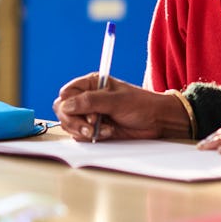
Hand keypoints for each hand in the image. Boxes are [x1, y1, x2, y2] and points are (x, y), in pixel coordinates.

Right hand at [52, 73, 189, 141]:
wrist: (157, 121)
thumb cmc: (141, 104)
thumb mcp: (117, 101)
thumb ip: (90, 102)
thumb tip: (65, 105)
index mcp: (91, 84)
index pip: (66, 94)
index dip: (70, 105)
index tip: (87, 112)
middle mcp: (87, 98)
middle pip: (63, 111)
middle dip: (75, 122)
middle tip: (92, 125)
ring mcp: (89, 114)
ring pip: (70, 125)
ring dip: (85, 131)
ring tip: (106, 129)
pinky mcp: (94, 129)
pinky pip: (80, 136)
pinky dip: (91, 137)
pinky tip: (108, 133)